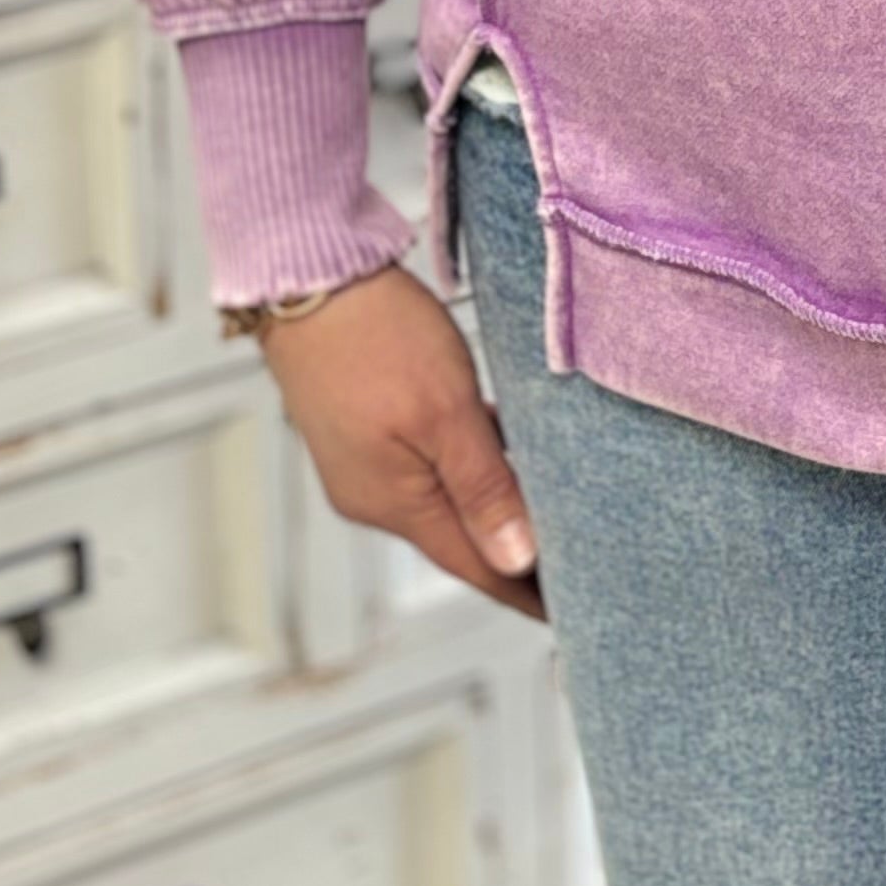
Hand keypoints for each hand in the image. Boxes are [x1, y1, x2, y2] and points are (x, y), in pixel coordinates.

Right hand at [258, 263, 546, 622]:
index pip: (475, 566)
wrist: (308, 275)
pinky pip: (428, 462)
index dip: (527, 590)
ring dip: (492, 505)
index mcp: (394, 504)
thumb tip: (518, 562)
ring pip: (445, 497)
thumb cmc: (376, 336)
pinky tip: (502, 447)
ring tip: (551, 512)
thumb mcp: (445, 410)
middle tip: (578, 566)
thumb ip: (484, 487)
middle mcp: (375, 496)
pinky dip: (469, 465)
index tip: (577, 610)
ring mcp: (365, 462)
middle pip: (459, 539)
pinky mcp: (364, 428)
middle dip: (514, 555)